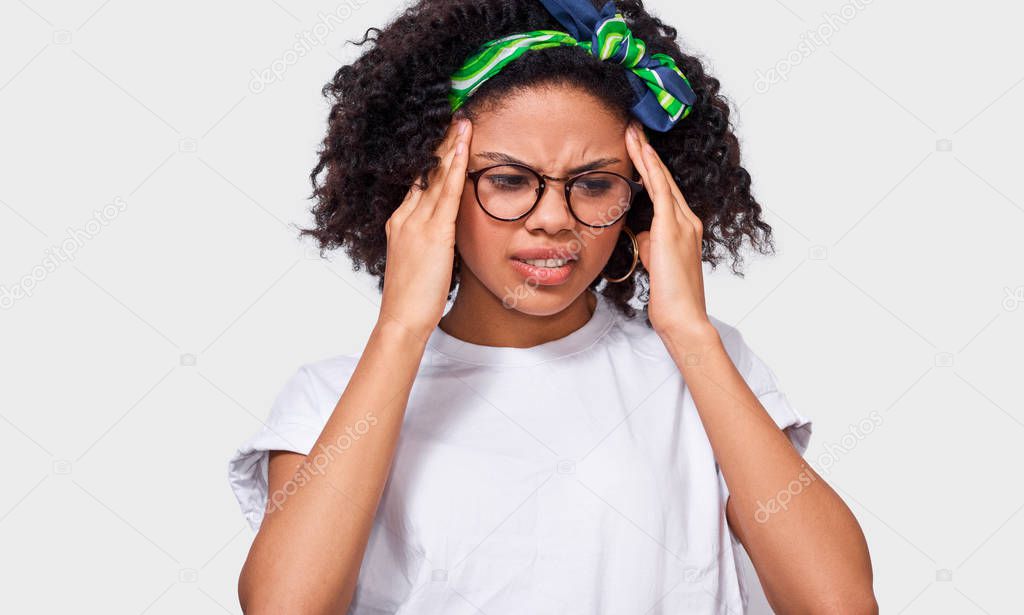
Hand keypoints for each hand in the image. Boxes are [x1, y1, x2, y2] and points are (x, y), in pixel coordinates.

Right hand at [378, 116, 472, 340]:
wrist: (402, 319)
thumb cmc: (413, 298)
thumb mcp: (420, 261)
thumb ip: (431, 241)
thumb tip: (447, 231)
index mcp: (400, 223)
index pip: (420, 183)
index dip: (433, 160)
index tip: (446, 139)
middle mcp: (405, 218)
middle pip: (427, 174)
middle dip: (442, 145)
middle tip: (456, 119)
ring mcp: (416, 224)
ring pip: (437, 178)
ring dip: (451, 148)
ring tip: (464, 123)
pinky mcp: (433, 234)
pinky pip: (447, 194)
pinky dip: (456, 169)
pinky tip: (464, 149)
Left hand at [624, 119, 710, 341]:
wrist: (683, 317)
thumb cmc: (670, 297)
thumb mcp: (656, 262)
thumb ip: (651, 242)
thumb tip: (641, 231)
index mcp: (684, 228)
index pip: (664, 189)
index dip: (650, 167)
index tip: (636, 147)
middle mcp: (687, 220)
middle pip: (663, 178)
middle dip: (647, 152)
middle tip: (632, 127)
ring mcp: (683, 223)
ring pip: (661, 179)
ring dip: (645, 153)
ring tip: (631, 130)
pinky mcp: (673, 229)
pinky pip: (661, 191)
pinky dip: (650, 169)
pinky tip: (641, 151)